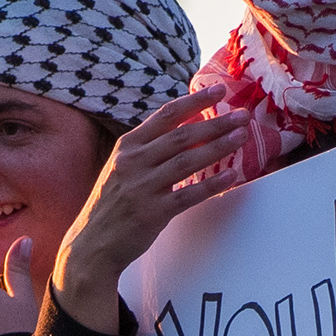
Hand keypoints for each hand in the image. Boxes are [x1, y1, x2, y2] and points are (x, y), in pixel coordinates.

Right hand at [52, 92, 245, 334]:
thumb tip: (189, 129)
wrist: (92, 245)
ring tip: (242, 137)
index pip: (166, 115)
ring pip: (187, 161)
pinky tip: (232, 176)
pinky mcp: (152, 213)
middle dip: (216, 123)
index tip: (220, 90)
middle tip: (242, 115)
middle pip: (182, 136)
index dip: (195, 101)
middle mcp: (133, 162)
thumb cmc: (114, 204)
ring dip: (218, 147)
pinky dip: (212, 185)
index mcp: (127, 146)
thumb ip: (150, 149)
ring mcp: (142, 187)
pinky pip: (188, 195)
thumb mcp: (124, 168)